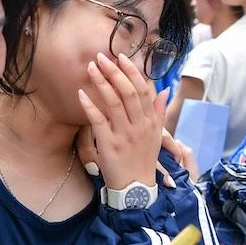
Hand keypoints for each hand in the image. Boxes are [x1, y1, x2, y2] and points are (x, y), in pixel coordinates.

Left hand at [77, 52, 166, 189]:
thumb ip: (158, 112)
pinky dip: (90, 105)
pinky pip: (98, 120)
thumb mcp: (156, 136)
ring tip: (91, 68)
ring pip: (114, 102)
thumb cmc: (143, 160)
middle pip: (128, 92)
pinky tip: (81, 93)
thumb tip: (164, 91)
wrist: (135, 188)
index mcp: (150, 122)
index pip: (143, 90)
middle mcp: (139, 125)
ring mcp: (124, 134)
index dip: (132, 71)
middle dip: (115, 72)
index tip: (121, 57)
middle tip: (101, 57)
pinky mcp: (109, 144)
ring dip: (102, 83)